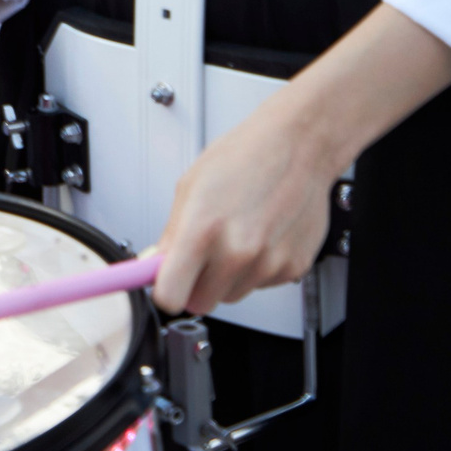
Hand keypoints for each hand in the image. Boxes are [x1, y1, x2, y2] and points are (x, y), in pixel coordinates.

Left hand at [150, 95, 338, 315]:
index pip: (171, 296)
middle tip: (200, 256)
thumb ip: (170, 235)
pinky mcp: (293, 268)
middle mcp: (237, 253)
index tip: (164, 282)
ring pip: (232, 296)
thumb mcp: (190, 188)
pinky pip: (261, 285)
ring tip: (234, 237)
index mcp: (202, 231)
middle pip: (200, 303)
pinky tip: (259, 237)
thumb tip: (152, 265)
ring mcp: (268, 264)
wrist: (298, 147)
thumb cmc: (244, 157)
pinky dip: (256, 269)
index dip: (165, 291)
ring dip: (226, 277)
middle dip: (194, 284)